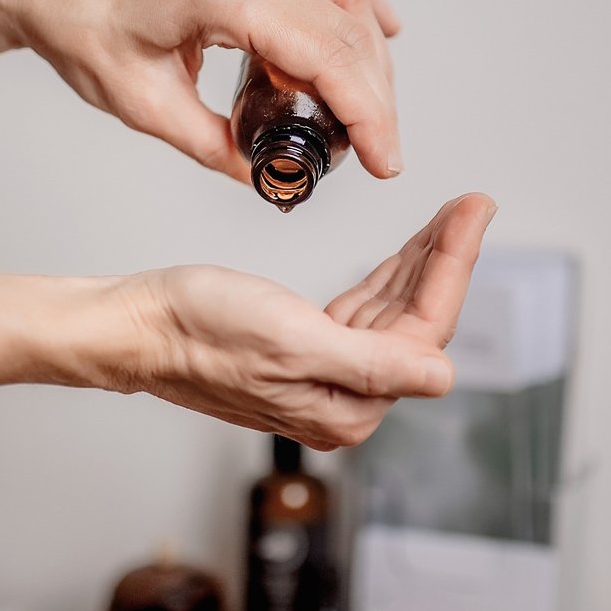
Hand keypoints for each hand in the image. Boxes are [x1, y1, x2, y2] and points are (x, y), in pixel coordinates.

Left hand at [1, 0, 402, 182]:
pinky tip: (383, 30)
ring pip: (345, 6)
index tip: (384, 162)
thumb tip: (261, 177)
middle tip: (379, 159)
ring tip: (370, 122)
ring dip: (370, 63)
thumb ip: (208, 144)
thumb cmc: (84, 30)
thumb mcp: (143, 105)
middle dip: (376, 102)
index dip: (367, 115)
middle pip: (348, 34)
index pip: (325, 56)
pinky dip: (360, 5)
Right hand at [116, 193, 495, 449]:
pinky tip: (398, 258)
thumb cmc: (199, 329)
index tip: (473, 212)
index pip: (423, 334)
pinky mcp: (299, 354)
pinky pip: (358, 316)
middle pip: (412, 325)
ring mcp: (319, 379)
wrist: (137, 327)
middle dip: (443, 262)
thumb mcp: (293, 338)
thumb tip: (442, 377)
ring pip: (387, 317)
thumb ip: (373, 362)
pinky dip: (381, 280)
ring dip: (415, 267)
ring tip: (446, 219)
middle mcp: (338, 401)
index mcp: (345, 406)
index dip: (453, 268)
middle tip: (470, 205)